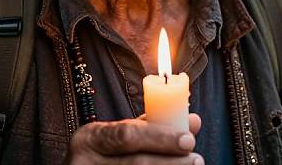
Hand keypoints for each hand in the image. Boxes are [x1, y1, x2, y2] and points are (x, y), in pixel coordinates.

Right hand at [66, 113, 203, 163]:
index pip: (126, 135)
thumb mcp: (115, 137)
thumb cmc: (103, 156)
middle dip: (171, 162)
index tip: (188, 139)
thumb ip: (151, 127)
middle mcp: (84, 164)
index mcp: (88, 139)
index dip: (159, 137)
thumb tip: (193, 121)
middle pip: (136, 164)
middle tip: (197, 159)